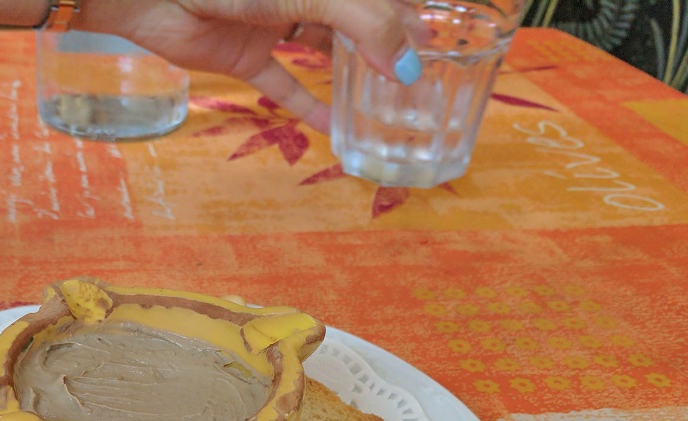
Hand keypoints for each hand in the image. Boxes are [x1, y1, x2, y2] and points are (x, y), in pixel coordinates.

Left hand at [73, 0, 424, 132]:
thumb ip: (364, 24)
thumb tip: (411, 68)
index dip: (409, 18)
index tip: (444, 46)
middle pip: (356, 22)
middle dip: (387, 52)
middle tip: (423, 88)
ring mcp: (274, 20)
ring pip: (324, 53)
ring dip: (353, 81)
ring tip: (388, 112)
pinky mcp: (243, 54)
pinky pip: (283, 84)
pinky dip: (307, 108)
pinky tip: (334, 134)